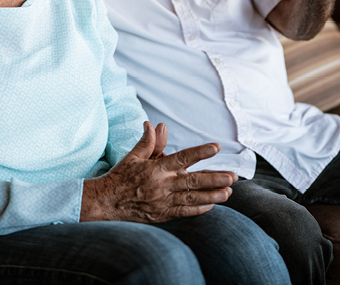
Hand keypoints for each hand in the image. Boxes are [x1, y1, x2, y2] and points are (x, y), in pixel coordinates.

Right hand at [81, 122, 236, 223]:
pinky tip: (212, 205)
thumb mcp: (133, 156)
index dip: (200, 153)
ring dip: (212, 195)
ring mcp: (164, 201)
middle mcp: (163, 185)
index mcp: (156, 168)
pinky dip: (199, 209)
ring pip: (193, 198)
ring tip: (228, 192)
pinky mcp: (163, 214)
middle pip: (193, 181)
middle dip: (215, 178)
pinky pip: (185, 212)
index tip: (216, 147)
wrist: (107, 202)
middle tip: (233, 176)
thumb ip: (149, 141)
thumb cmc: (121, 176)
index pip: (182, 158)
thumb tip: (155, 124)